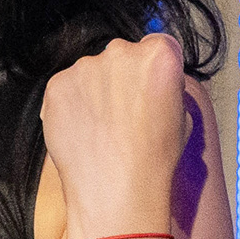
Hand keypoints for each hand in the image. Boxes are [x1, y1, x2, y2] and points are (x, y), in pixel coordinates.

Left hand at [40, 34, 194, 238]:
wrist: (115, 192)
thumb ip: (165, 88)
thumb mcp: (182, 117)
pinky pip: (66, 88)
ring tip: (101, 129)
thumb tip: (149, 84)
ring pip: (91, 71)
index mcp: (159, 55)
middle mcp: (120, 51)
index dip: (154, 71)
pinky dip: (72, 104)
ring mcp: (84, 67)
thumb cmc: (154, 161)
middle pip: (122, 55)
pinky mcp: (57, 85)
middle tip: (124, 114)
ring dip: (95, 91)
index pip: (158, 46)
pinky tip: (83, 131)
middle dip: (122, 78)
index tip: (149, 91)